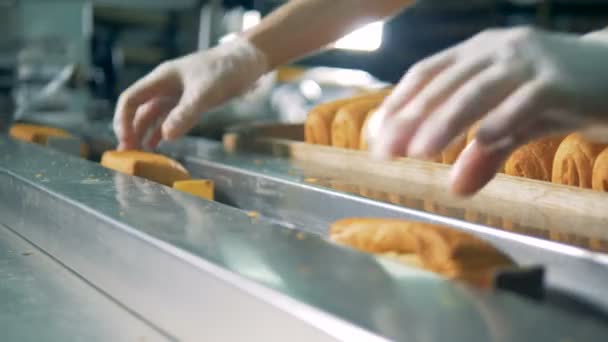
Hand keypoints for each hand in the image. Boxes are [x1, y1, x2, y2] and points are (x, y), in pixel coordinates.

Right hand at [113, 38, 267, 149]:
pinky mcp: (190, 102)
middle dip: (130, 131)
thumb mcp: (205, 92)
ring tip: (138, 155)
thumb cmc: (226, 70)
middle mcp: (164, 87)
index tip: (125, 142)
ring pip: (152, 116)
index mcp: (161, 79)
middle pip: (138, 110)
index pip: (130, 99)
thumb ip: (186, 113)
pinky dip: (161, 132)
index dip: (123, 121)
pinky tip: (158, 145)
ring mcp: (176, 94)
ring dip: (144, 134)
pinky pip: (168, 118)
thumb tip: (166, 136)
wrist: (248, 61)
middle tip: (127, 156)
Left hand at [366, 27, 607, 194]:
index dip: (398, 103)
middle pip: (443, 84)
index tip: (375, 135)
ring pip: (476, 90)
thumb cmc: (556, 95)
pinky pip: (525, 99)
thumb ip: (485, 151)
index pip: (425, 73)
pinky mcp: (559, 79)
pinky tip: (482, 140)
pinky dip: (502, 119)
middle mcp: (496, 50)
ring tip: (420, 152)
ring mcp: (528, 60)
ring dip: (445, 122)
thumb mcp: (514, 124)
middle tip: (386, 152)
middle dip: (411, 119)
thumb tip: (456, 189)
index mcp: (476, 52)